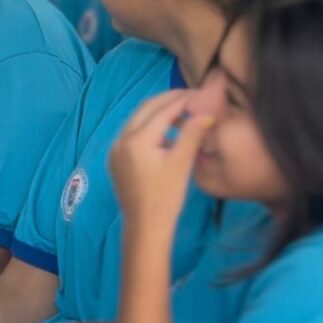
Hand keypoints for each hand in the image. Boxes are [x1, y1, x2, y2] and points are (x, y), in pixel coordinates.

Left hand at [109, 91, 213, 225]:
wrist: (145, 228)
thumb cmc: (166, 197)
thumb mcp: (182, 163)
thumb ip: (192, 133)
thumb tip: (207, 112)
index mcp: (137, 139)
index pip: (162, 109)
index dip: (182, 100)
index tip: (199, 94)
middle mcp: (121, 139)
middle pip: (146, 109)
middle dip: (168, 100)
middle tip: (190, 97)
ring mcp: (115, 149)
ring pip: (137, 119)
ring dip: (158, 112)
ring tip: (181, 113)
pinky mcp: (115, 159)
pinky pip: (132, 133)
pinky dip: (149, 126)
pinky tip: (166, 132)